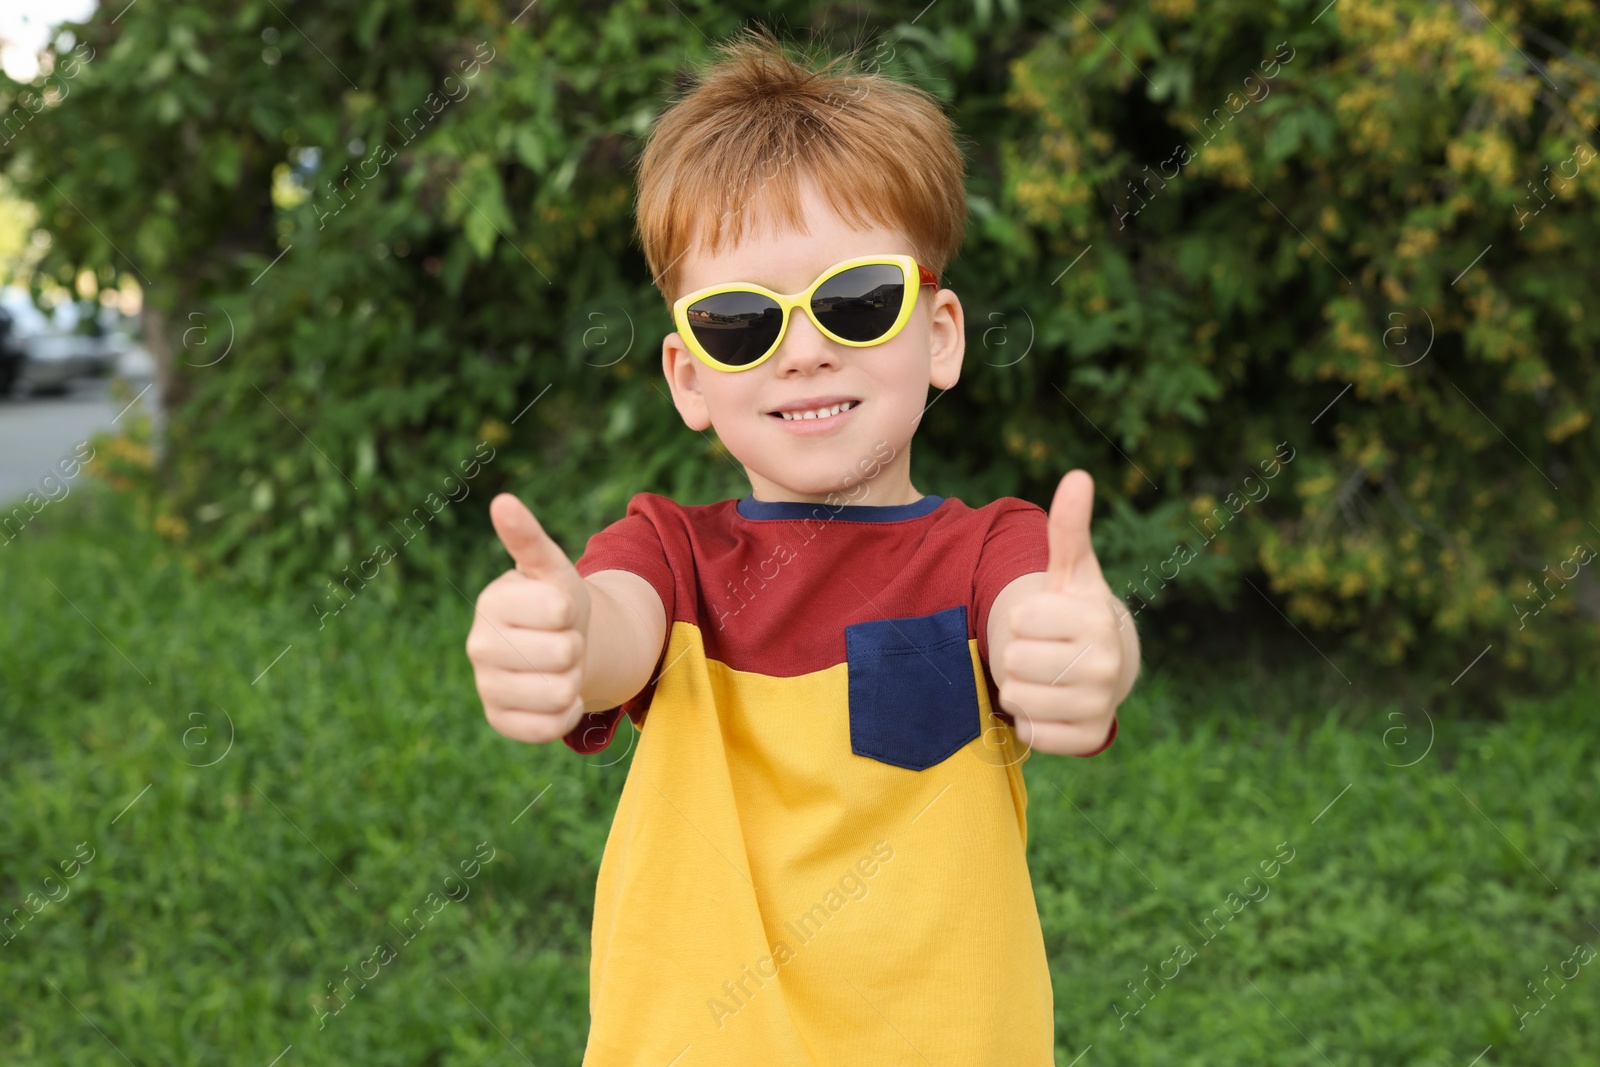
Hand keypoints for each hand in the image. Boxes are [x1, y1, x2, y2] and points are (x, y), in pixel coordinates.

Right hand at [465, 493, 592, 743]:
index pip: (559, 609)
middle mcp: (478, 645)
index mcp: (491, 601)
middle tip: (559, 640)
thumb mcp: (551, 568)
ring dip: (573, 680)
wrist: (556, 647)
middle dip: (574, 646)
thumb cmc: (555, 602)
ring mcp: (485, 685)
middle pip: (564, 653)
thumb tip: (502, 501)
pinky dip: (567, 713)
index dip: (571, 610)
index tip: (557, 609)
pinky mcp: (499, 720)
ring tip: (556, 666)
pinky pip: (552, 726)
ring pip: (561, 691)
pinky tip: (553, 695)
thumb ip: (529, 538)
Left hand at [997, 471, 1126, 752]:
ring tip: (1046, 676)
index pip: (1019, 620)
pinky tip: (1052, 704)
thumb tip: (1078, 476)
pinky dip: (1031, 720)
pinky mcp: (1089, 739)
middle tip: (1043, 652)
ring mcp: (1101, 704)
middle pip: (1014, 661)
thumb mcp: (1070, 571)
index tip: (1044, 621)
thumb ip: (1068, 527)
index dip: (1021, 619)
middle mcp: (1107, 664)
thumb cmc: (1076, 613)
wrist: (1109, 667)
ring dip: (1021, 688)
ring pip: (1018, 697)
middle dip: (1018, 655)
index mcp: (1096, 618)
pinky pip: (1031, 733)